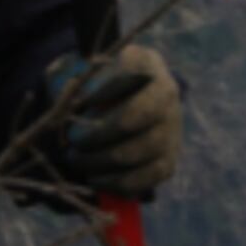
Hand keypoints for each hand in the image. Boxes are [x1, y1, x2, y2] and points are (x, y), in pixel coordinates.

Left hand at [50, 44, 182, 196]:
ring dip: (105, 160)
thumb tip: (73, 103)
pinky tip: (95, 179)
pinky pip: (150, 176)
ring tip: (78, 160)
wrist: (116, 106)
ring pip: (145, 148)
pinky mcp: (168, 159)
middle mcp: (166, 93)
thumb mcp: (81, 73)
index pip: (129, 75)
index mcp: (145, 63)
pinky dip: (120, 183)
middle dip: (100, 134)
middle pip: (139, 115)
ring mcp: (172, 128)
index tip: (78, 104)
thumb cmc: (92, 87)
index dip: (103, 93)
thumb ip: (75, 82)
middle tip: (73, 141)